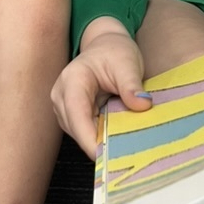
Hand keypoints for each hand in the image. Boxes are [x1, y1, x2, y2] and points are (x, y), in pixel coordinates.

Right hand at [51, 18, 152, 156]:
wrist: (106, 46)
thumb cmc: (114, 52)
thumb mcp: (127, 63)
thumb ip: (131, 84)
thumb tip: (142, 105)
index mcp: (73, 79)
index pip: (76, 113)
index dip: (88, 137)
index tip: (105, 156)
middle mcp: (61, 94)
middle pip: (76, 128)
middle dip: (97, 143)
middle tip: (124, 156)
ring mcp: (63, 107)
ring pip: (79, 134)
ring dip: (98, 141)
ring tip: (123, 147)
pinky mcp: (70, 116)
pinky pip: (83, 132)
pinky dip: (98, 138)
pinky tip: (115, 140)